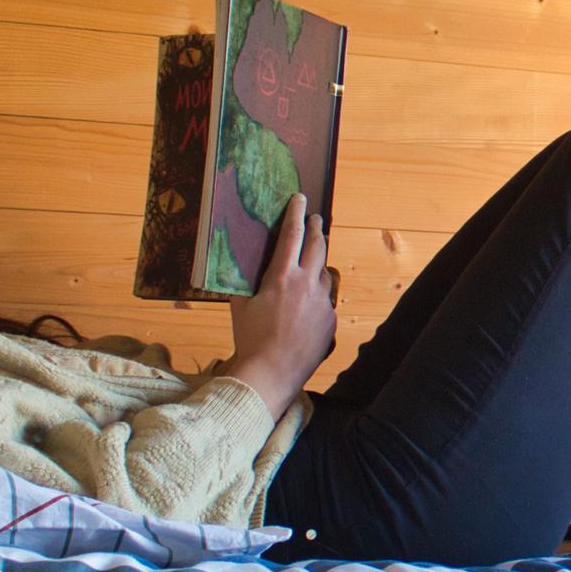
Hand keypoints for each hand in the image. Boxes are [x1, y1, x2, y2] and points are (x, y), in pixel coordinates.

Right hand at [222, 194, 337, 412]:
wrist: (272, 372)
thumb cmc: (250, 338)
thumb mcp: (240, 305)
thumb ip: (244, 282)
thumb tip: (239, 265)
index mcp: (282, 276)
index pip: (292, 234)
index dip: (296, 213)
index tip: (300, 198)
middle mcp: (307, 284)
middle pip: (317, 246)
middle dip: (316, 228)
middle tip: (315, 218)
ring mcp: (323, 302)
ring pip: (324, 273)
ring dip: (317, 265)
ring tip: (309, 263)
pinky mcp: (331, 320)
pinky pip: (326, 301)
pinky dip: (317, 297)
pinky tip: (306, 307)